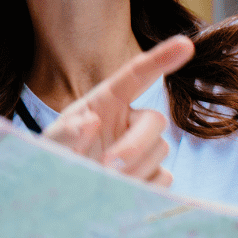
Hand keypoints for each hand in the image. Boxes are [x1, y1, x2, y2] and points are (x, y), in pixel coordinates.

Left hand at [43, 35, 194, 186]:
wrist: (64, 194)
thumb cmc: (58, 156)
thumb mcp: (52, 142)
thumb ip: (66, 132)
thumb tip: (92, 123)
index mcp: (107, 101)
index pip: (137, 75)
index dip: (161, 58)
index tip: (185, 43)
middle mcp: (130, 120)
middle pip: (155, 121)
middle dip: (135, 144)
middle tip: (108, 165)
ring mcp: (145, 147)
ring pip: (160, 151)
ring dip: (132, 170)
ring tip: (102, 180)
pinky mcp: (154, 174)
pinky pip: (163, 179)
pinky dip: (142, 187)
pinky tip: (118, 190)